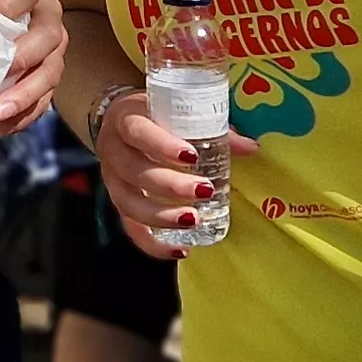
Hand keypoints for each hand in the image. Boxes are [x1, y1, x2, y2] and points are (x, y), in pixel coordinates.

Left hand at [0, 0, 67, 134]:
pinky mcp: (51, 71)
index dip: (6, 5)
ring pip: (51, 72)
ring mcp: (55, 48)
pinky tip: (5, 127)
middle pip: (47, 38)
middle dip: (22, 59)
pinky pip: (47, 96)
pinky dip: (27, 114)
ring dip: (25, 96)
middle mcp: (49, 18)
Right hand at [92, 86, 252, 261]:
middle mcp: (113, 150)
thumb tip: (250, 147)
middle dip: (170, 185)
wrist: (118, 122)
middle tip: (204, 190)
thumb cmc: (153, 115)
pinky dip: (152, 243)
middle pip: (135, 171)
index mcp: (126, 119)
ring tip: (193, 220)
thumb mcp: (174, 111)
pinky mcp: (117, 201)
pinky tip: (180, 250)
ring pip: (129, 203)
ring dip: (161, 216)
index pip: (139, 132)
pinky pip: (130, 227)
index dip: (162, 146)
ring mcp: (111, 179)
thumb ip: (210, 127)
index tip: (192, 157)